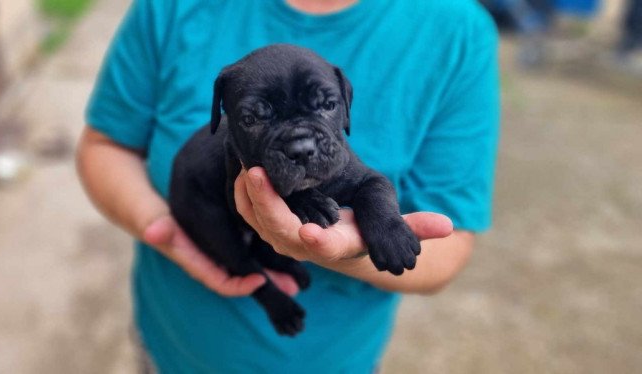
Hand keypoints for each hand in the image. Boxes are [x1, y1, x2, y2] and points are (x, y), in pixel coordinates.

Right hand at [142, 215, 300, 296]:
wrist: (150, 214)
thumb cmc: (150, 217)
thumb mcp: (151, 220)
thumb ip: (155, 226)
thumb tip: (152, 232)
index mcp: (193, 260)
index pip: (217, 280)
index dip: (238, 285)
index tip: (259, 281)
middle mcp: (209, 262)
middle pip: (241, 278)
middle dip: (267, 284)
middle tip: (296, 287)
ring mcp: (218, 255)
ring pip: (249, 267)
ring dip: (272, 271)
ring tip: (300, 280)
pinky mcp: (226, 242)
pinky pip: (250, 253)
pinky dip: (268, 254)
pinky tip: (288, 248)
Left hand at [234, 167, 452, 263]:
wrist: (339, 217)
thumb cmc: (364, 211)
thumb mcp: (386, 209)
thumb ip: (411, 224)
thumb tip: (448, 226)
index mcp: (339, 243)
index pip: (329, 249)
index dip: (319, 244)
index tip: (310, 234)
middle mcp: (307, 244)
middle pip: (280, 233)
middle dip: (266, 206)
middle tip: (256, 173)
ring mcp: (283, 235)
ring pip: (258, 222)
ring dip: (248, 196)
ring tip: (246, 163)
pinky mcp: (267, 222)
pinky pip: (248, 211)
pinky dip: (242, 193)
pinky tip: (243, 166)